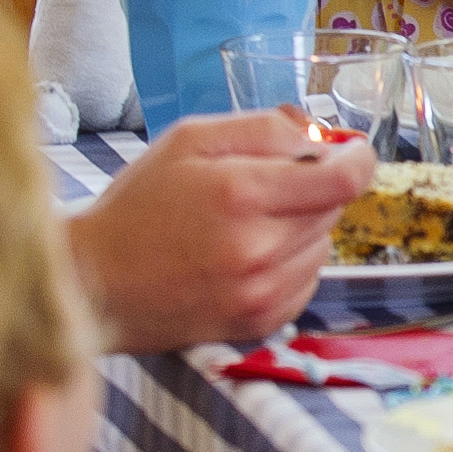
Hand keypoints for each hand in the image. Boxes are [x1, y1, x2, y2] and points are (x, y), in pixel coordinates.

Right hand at [62, 110, 377, 351]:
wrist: (94, 283)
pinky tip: (244, 259)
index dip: (357, 159)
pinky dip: (289, 264)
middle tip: (263, 188)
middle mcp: (258, 249)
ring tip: (244, 227)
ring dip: (300, 229)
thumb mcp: (190, 140)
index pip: (344, 179)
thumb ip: (264, 129)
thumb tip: (322, 136)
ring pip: (323, 245)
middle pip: (334, 208)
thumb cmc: (139, 205)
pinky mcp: (260, 322)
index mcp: (241, 194)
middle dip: (312, 189)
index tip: (350, 151)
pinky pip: (307, 280)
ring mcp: (261, 293)